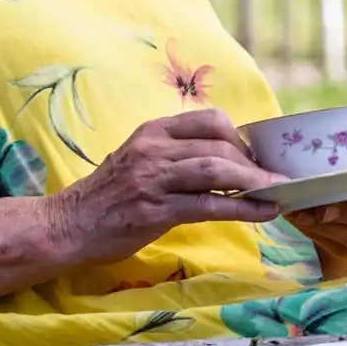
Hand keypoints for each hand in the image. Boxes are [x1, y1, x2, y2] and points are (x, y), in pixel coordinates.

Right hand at [46, 108, 285, 265]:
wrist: (67, 225)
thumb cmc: (108, 196)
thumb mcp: (138, 159)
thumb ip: (175, 153)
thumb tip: (225, 159)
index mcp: (153, 131)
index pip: (209, 120)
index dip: (241, 137)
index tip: (255, 157)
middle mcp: (154, 149)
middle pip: (219, 144)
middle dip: (253, 162)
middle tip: (274, 179)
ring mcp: (153, 179)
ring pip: (217, 170)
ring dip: (255, 182)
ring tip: (279, 192)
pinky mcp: (155, 211)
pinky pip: (209, 205)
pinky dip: (243, 208)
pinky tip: (264, 212)